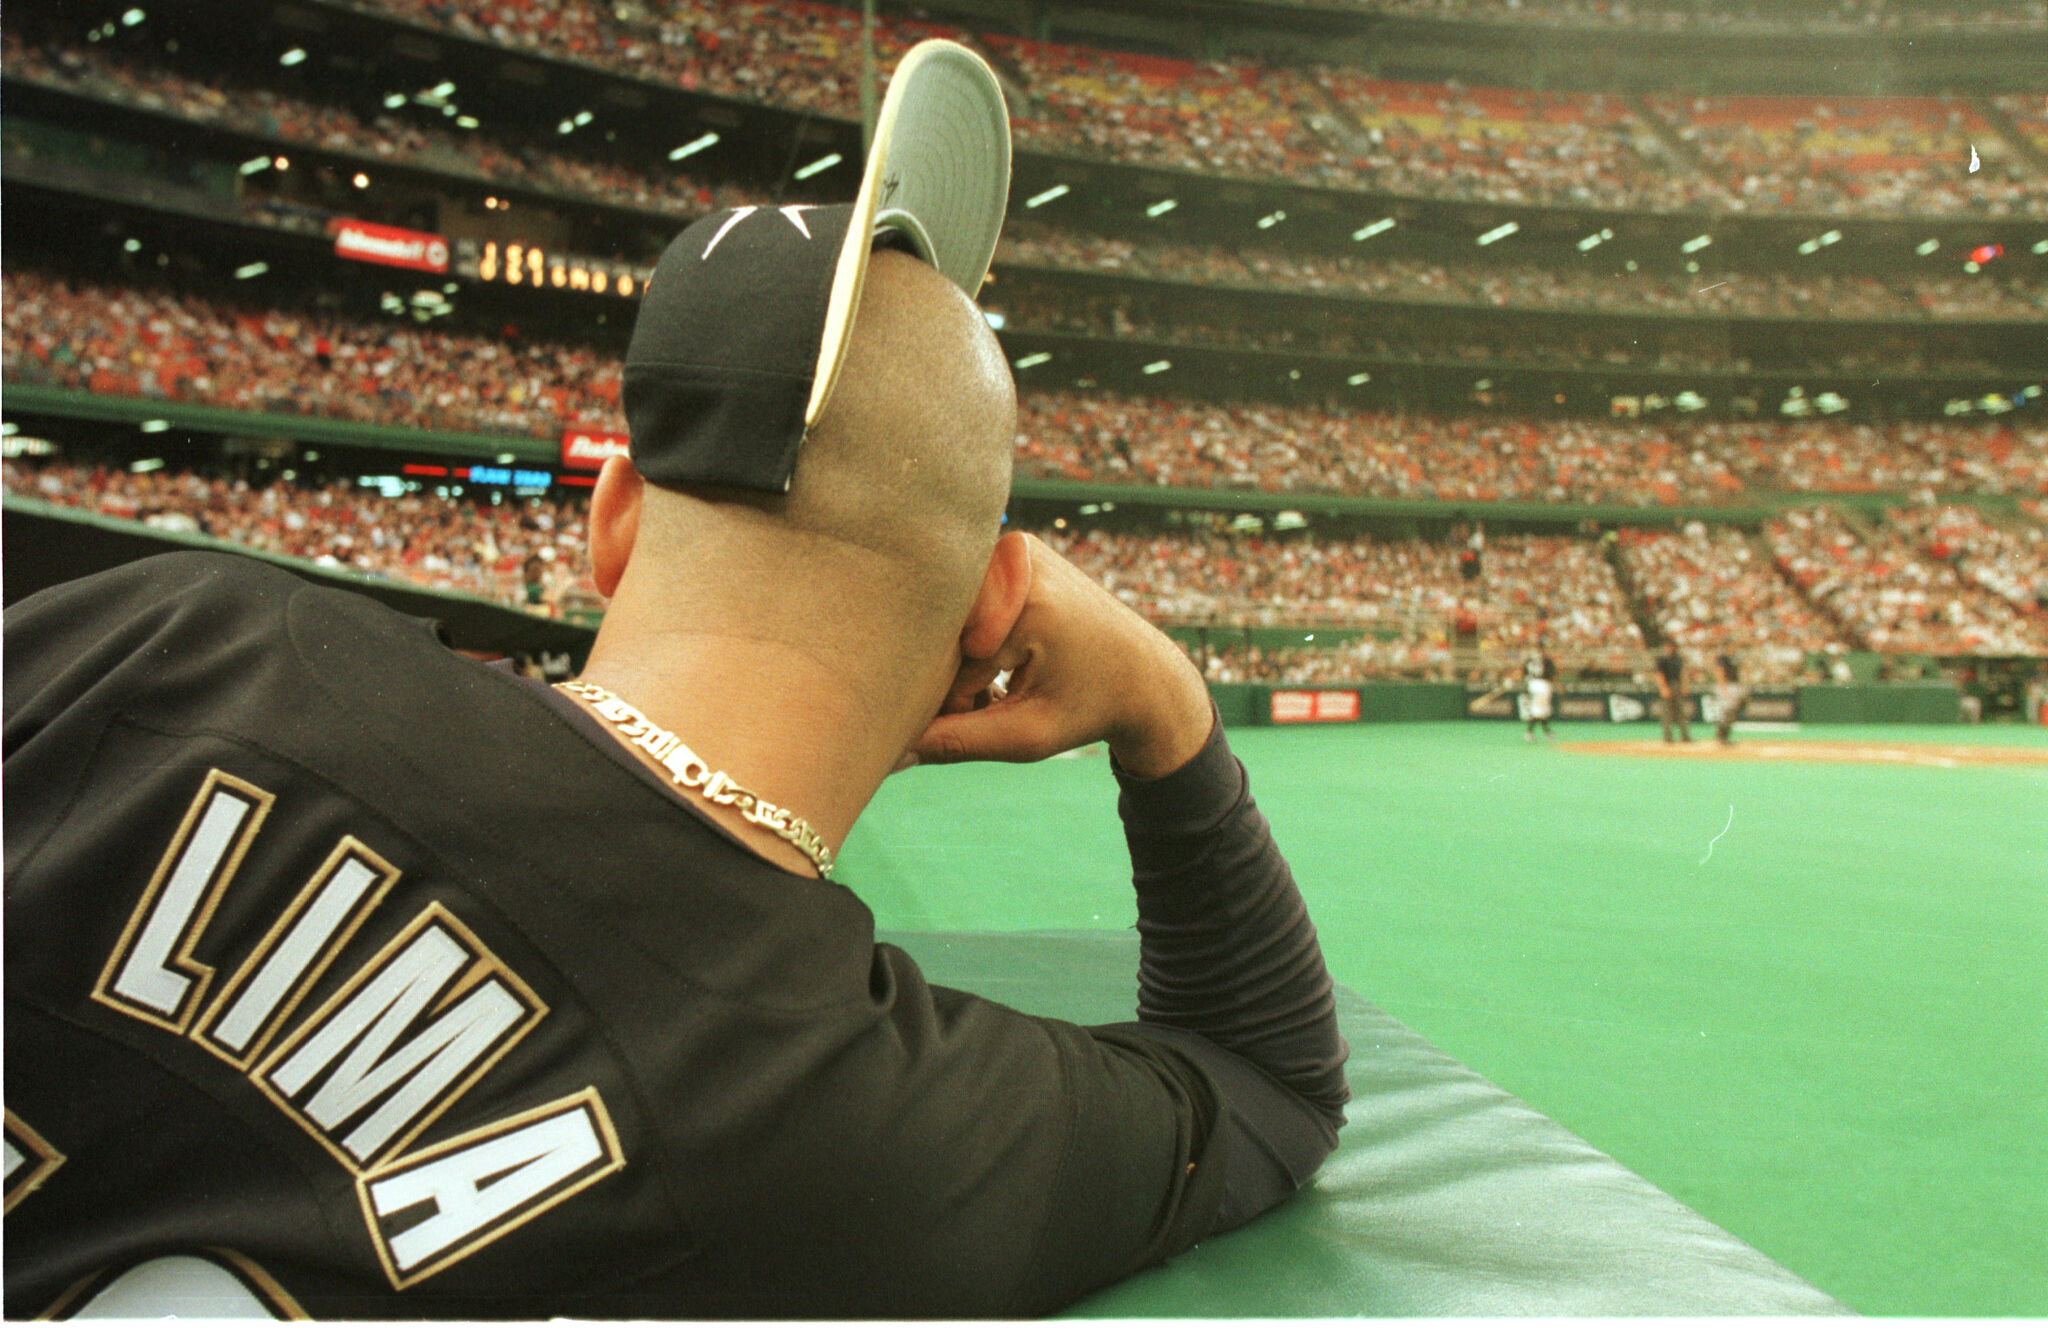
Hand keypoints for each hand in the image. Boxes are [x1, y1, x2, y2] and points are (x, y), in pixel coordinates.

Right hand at [910, 533, 1213, 778]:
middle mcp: (1017, 558)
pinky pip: (966, 602)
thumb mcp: (1027, 737)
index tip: (982, 719)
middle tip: (994, 699)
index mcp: (1029, 602)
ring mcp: (1013, 547)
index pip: (948, 663)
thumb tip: (891, 752)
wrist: (1145, 674)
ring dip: (960, 659)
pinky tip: (1000, 662)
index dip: (953, 706)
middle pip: (943, 630)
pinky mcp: (1009, 551)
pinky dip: (972, 638)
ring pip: (950, 617)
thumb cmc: (1090, 709)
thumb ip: (957, 742)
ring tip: (1002, 683)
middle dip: (952, 677)